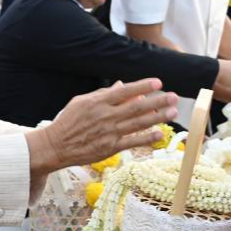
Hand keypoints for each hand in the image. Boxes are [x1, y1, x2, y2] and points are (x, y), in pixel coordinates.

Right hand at [27, 80, 178, 174]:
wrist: (56, 146)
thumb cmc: (68, 122)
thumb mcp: (82, 102)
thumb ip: (103, 93)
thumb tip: (122, 85)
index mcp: (99, 102)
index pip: (125, 91)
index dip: (143, 86)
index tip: (158, 83)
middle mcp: (106, 116)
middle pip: (137, 107)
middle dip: (158, 101)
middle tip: (174, 97)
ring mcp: (109, 133)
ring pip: (138, 123)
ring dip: (158, 117)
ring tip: (173, 112)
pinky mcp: (110, 148)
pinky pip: (132, 142)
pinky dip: (147, 138)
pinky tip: (159, 133)